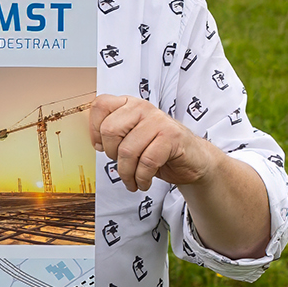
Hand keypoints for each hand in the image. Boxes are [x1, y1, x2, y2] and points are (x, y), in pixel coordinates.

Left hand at [88, 94, 215, 191]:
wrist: (193, 159)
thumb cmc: (157, 149)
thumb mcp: (131, 138)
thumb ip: (114, 134)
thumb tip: (96, 143)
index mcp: (129, 104)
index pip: (100, 105)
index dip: (94, 129)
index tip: (101, 147)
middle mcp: (143, 107)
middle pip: (110, 130)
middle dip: (111, 155)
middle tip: (121, 165)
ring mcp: (158, 120)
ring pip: (127, 150)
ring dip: (127, 173)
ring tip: (132, 180)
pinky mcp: (172, 137)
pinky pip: (147, 161)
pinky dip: (142, 178)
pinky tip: (144, 182)